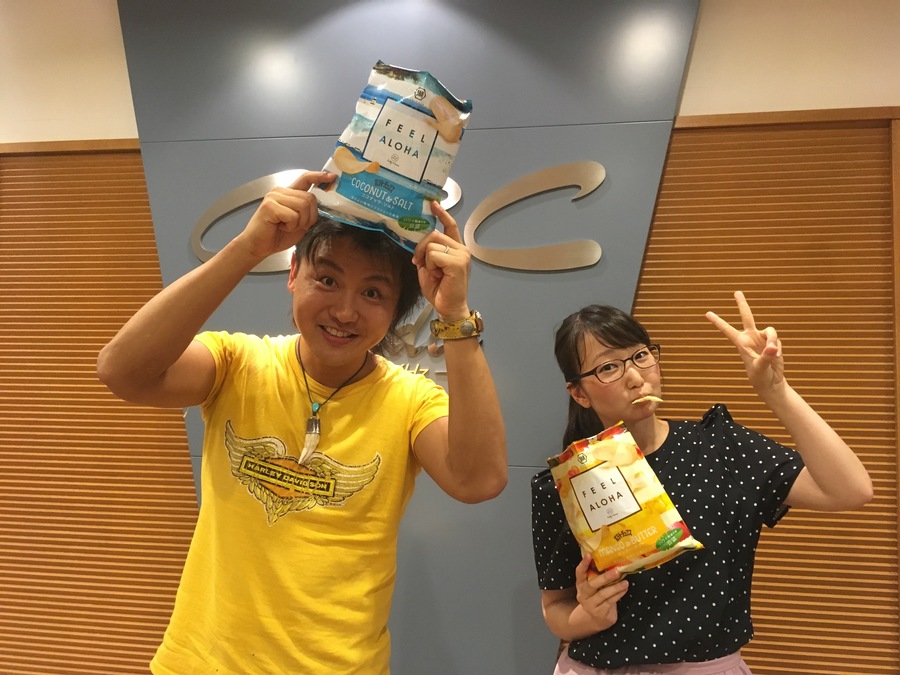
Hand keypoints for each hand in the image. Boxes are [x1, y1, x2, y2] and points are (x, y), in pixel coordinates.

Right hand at [237, 171, 334, 260]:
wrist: (259, 246)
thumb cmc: (277, 235)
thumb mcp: (299, 222)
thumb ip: (307, 210)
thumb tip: (319, 204)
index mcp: (288, 193)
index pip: (305, 178)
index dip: (319, 176)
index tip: (331, 177)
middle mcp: (280, 191)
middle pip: (310, 198)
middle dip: (309, 217)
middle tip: (296, 226)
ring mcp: (274, 197)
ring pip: (303, 206)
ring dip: (300, 222)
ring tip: (287, 226)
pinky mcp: (270, 206)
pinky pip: (293, 215)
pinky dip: (291, 226)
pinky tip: (280, 227)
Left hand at [411, 201, 470, 319]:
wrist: (449, 308)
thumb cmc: (440, 291)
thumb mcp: (428, 267)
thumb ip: (426, 253)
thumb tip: (419, 242)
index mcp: (456, 249)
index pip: (450, 225)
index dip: (441, 213)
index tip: (433, 204)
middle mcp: (461, 249)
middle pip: (434, 234)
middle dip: (420, 247)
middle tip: (418, 262)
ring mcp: (462, 255)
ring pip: (432, 244)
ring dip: (426, 259)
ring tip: (434, 273)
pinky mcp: (458, 263)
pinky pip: (434, 255)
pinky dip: (430, 265)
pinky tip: (437, 275)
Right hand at [574, 556, 627, 630]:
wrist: (598, 619)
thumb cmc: (598, 596)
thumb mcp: (596, 586)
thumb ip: (599, 576)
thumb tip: (613, 561)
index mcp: (580, 584)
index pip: (579, 573)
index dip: (583, 564)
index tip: (589, 554)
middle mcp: (582, 594)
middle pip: (592, 585)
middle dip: (605, 578)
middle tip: (616, 571)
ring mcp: (590, 605)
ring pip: (602, 594)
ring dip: (615, 587)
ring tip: (626, 582)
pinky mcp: (599, 613)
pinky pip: (609, 602)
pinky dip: (618, 595)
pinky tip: (624, 589)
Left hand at [706, 290, 784, 393]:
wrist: (770, 382)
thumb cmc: (759, 376)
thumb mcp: (760, 368)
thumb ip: (766, 357)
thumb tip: (772, 347)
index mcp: (741, 343)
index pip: (727, 330)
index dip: (718, 321)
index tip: (707, 313)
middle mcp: (750, 337)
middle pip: (747, 316)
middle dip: (742, 304)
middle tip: (736, 292)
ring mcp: (762, 338)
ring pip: (770, 330)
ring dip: (773, 340)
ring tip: (773, 353)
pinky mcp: (772, 342)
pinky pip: (777, 339)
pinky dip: (777, 347)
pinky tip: (776, 356)